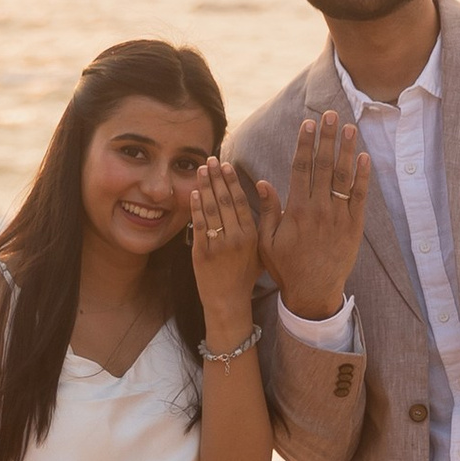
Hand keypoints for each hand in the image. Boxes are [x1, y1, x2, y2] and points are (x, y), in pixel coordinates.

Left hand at [188, 156, 262, 341]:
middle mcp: (236, 238)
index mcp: (252, 235)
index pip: (240, 201)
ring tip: (200, 169)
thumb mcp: (263, 249)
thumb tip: (266, 194)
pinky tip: (193, 192)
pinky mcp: (201, 252)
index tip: (226, 164)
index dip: (232, 181)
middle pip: (224, 200)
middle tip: (211, 159)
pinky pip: (198, 225)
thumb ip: (265, 222)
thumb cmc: (246, 275)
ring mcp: (218, 245)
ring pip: (211, 209)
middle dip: (216, 177)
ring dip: (204, 186)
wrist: (229, 301)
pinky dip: (195, 207)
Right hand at [259, 110, 371, 318]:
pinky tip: (364, 157)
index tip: (308, 124)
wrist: (313, 292)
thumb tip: (262, 182)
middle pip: (324, 166)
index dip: (305, 144)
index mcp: (296, 210)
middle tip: (331, 115)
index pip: (301, 168)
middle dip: (327, 138)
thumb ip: (268, 210)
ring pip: (343, 177)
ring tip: (350, 128)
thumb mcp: (267, 241)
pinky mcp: (354, 227)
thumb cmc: (287, 267)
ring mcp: (339, 217)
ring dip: (347, 150)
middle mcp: (319, 209)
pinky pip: (360, 197)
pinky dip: (363, 177)